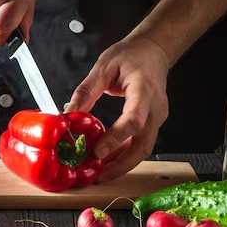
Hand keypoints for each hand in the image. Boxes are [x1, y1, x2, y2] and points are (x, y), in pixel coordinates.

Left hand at [65, 34, 169, 181]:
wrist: (153, 50)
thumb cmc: (131, 55)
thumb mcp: (104, 66)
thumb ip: (87, 91)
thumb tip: (68, 114)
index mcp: (144, 88)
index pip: (134, 119)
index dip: (116, 138)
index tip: (97, 151)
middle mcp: (156, 106)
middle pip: (143, 144)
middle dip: (121, 165)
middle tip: (97, 175)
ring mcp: (158, 116)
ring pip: (144, 148)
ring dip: (123, 164)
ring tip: (100, 173)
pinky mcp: (155, 122)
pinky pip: (142, 143)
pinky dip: (126, 154)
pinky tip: (110, 159)